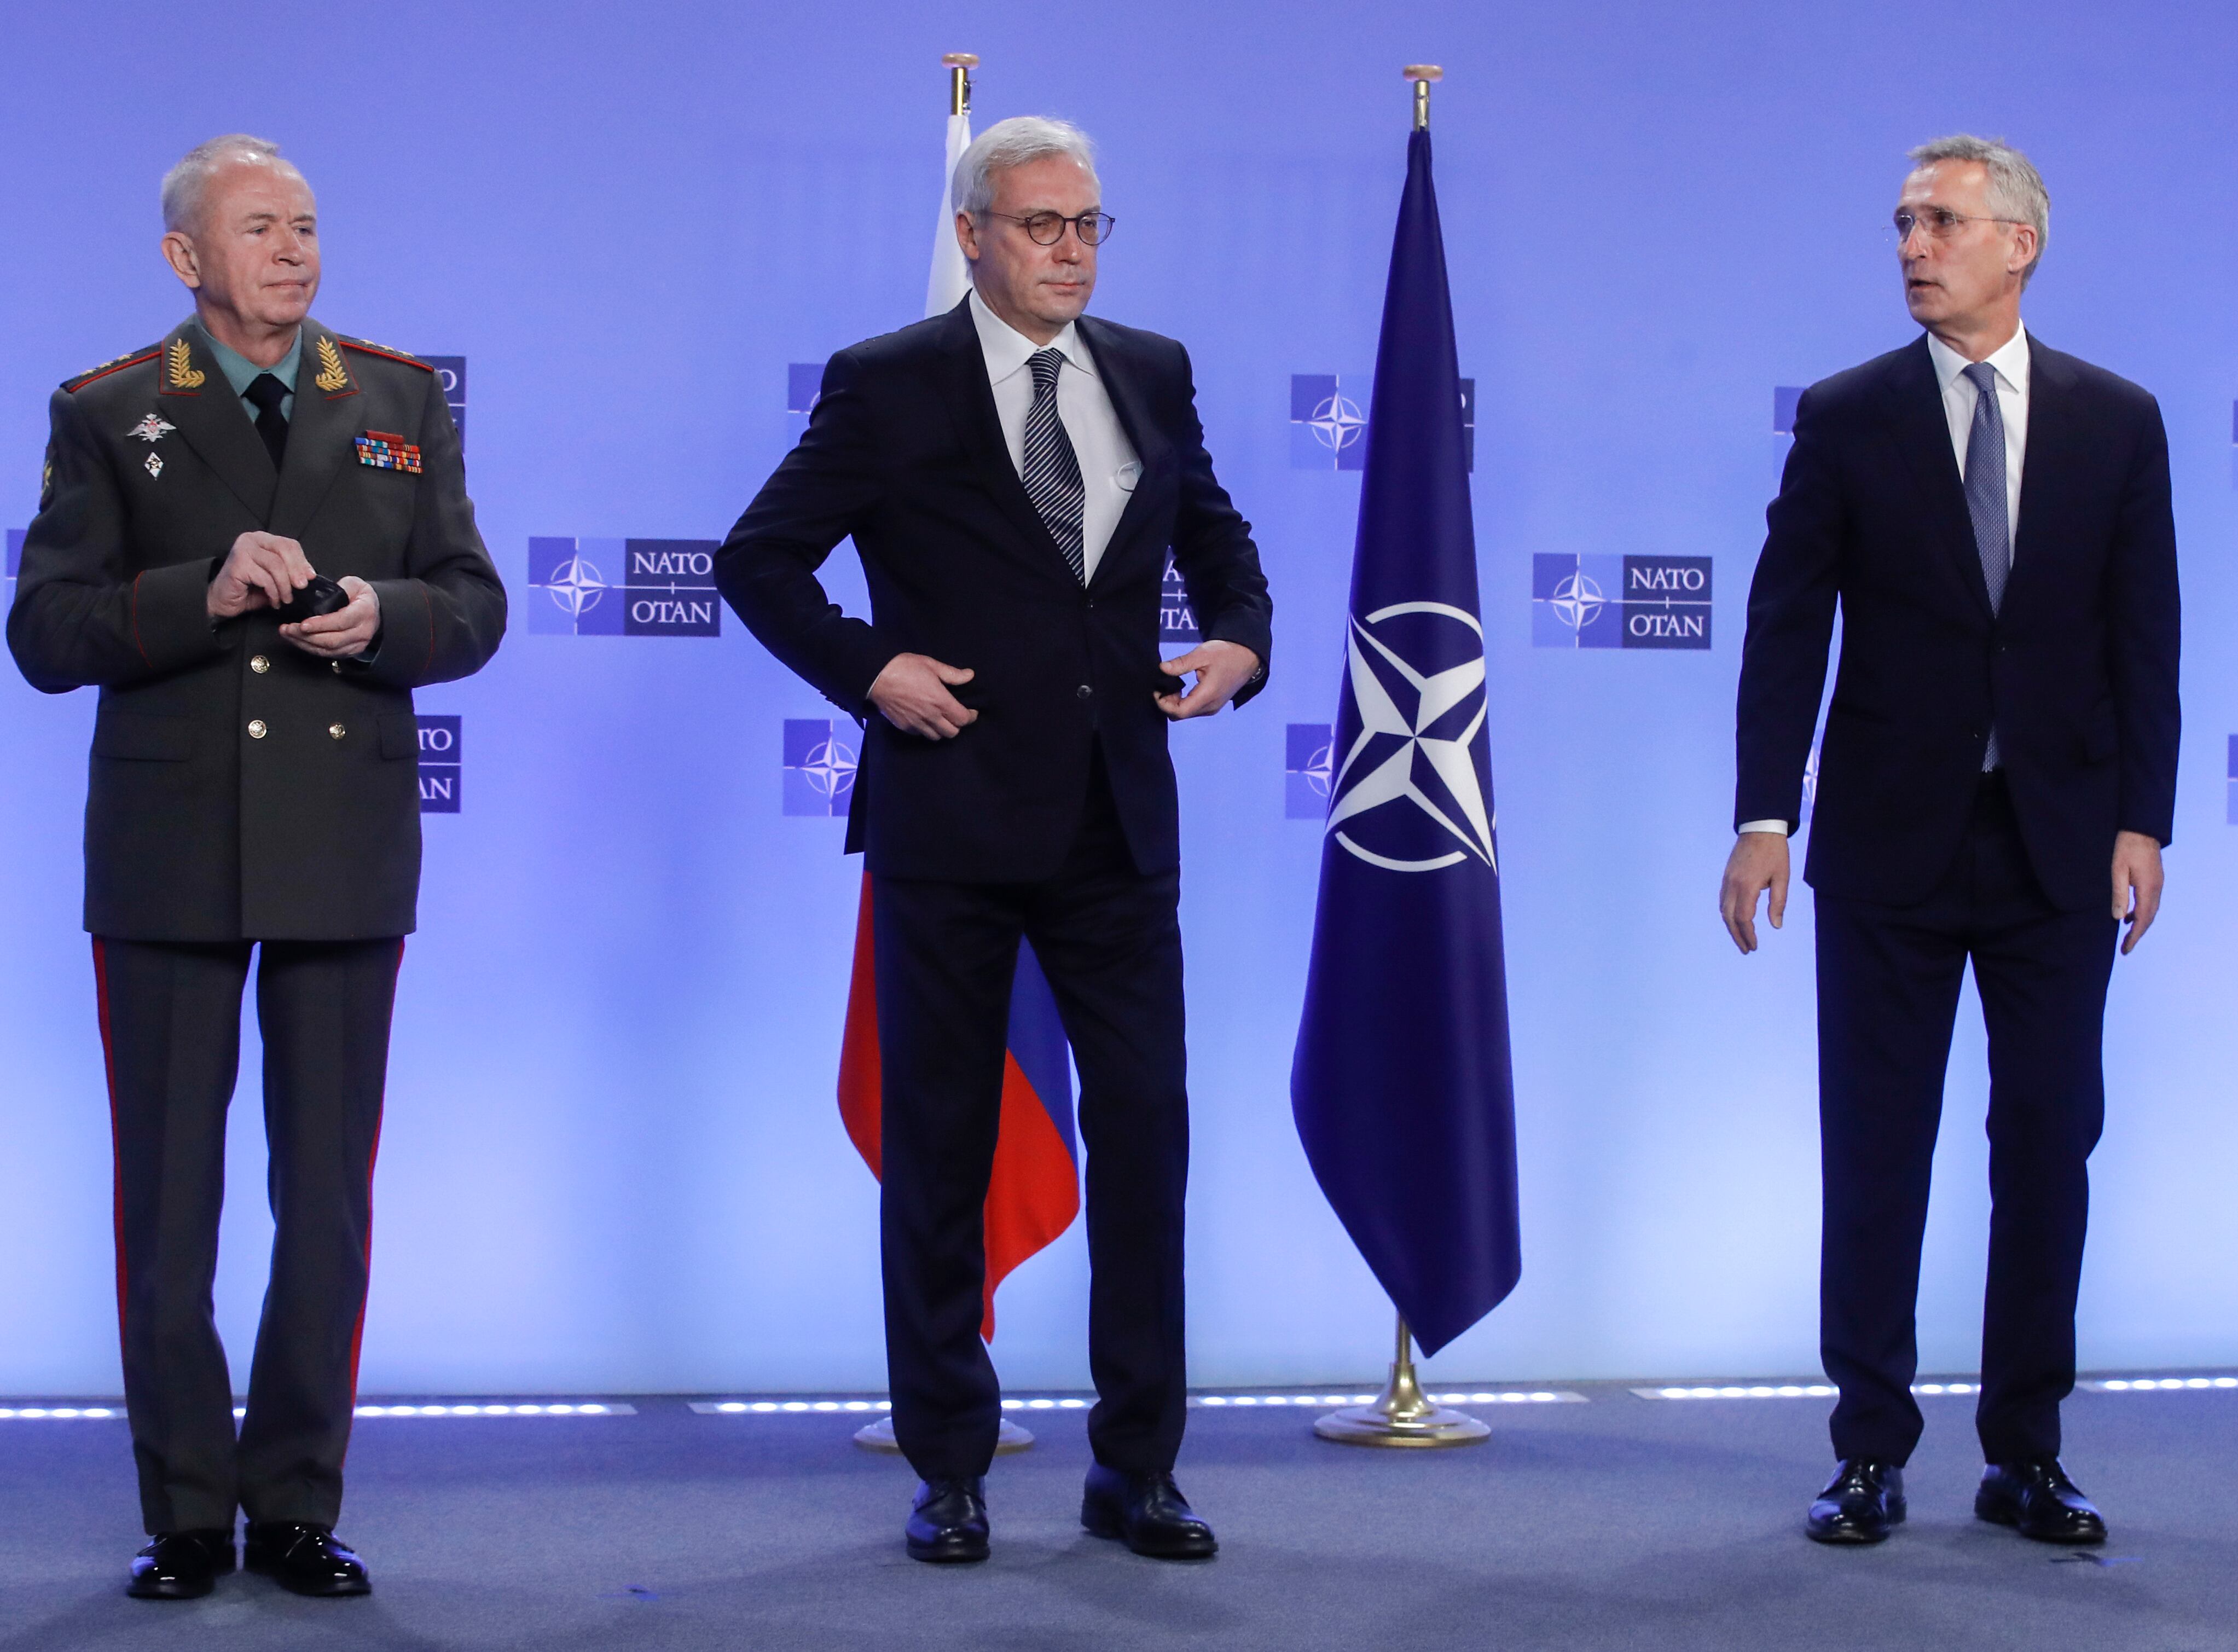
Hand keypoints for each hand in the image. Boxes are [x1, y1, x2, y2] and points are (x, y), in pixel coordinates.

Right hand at [208, 531, 312, 618]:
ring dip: (285, 586)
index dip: (302, 561)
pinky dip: (273, 592)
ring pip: (276, 565)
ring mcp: (242, 549)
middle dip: (296, 571)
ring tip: (285, 599)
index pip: (289, 544)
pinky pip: (265, 577)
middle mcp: (251, 539)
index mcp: (263, 539)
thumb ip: (291, 572)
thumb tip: (310, 574)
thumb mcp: (276, 579)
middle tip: (301, 588)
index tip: (310, 577)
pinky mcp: (238, 563)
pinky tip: (273, 601)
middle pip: (284, 549)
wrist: (223, 601)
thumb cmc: (250, 589)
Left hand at [281, 575, 380, 659]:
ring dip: (304, 643)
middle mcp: (362, 631)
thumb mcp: (354, 584)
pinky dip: (310, 648)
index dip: (320, 624)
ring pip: (328, 649)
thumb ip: (339, 588)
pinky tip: (297, 641)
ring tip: (288, 634)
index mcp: (364, 612)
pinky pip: (328, 654)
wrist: (375, 612)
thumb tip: (319, 594)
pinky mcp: (349, 651)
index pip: (341, 621)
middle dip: (306, 636)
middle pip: (332, 640)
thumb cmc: (362, 597)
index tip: (303, 624)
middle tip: (288, 629)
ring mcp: (356, 644)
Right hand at [869, 652, 977, 738]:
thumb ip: (952, 674)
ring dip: (942, 730)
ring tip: (941, 719)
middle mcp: (930, 716)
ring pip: (937, 737)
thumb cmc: (904, 667)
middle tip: (955, 715)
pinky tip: (925, 719)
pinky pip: (920, 734)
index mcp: (940, 701)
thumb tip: (969, 675)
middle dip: (957, 725)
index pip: (963, 719)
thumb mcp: (930, 665)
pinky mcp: (904, 726)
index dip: (970, 716)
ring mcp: (916, 724)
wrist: (876, 676)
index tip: (971, 711)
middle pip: (952, 733)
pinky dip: (926, 730)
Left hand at [1156, 640, 1258, 719]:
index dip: (1163, 704)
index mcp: (1207, 695)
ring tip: (1172, 686)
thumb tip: (1162, 668)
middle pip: (1181, 715)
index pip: (1179, 711)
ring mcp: (1214, 707)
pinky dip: (1184, 703)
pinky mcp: (1214, 705)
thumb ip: (1181, 664)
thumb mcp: (1202, 654)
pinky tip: (1182, 689)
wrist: (1246, 656)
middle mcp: (1211, 706)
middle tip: (1163, 686)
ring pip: (1187, 714)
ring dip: (1175, 704)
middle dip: (1168, 704)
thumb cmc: (1226, 653)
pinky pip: (1194, 710)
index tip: (1156, 690)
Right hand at [1719, 831, 1790, 954]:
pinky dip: (1727, 914)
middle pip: (1729, 918)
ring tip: (1741, 938)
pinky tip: (1735, 919)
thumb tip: (1776, 925)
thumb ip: (1778, 903)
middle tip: (1746, 949)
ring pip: (1724, 910)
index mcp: (1747, 886)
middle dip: (1737, 936)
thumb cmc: (1774, 853)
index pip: (1744, 918)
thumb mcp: (1782, 877)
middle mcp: (1733, 885)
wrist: (1759, 829)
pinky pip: (1723, 900)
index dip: (1748, 935)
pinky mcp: (1726, 876)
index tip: (1754, 946)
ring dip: (1731, 927)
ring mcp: (1727, 881)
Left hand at [2111, 829, 2163, 955]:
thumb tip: (2119, 918)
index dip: (2134, 936)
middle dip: (2137, 934)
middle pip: (2149, 918)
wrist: (2140, 828)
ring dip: (2140, 923)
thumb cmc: (2125, 847)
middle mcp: (2156, 888)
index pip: (2142, 919)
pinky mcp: (2154, 879)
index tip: (2125, 949)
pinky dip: (2141, 911)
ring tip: (2126, 934)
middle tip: (2125, 947)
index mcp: (2148, 888)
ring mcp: (2157, 883)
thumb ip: (2119, 894)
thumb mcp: (2117, 870)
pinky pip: (2149, 901)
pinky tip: (2129, 914)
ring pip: (2150, 910)